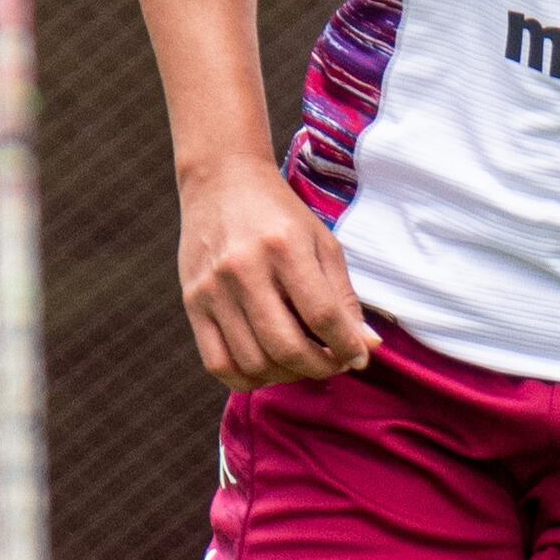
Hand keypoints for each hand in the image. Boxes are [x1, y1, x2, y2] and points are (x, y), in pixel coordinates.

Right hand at [178, 162, 374, 388]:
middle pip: (286, 346)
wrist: (221, 181)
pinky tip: (267, 365)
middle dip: (320, 368)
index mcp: (284, 247)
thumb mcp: (321, 242)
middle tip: (332, 364)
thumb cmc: (280, 214)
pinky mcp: (191, 302)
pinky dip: (247, 377)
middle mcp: (243, 268)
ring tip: (301, 362)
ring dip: (286, 375)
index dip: (347, 346)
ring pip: (253, 362)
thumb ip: (344, 296)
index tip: (359, 357)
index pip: (322, 315)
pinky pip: (217, 363)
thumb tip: (367, 347)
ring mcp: (212, 288)